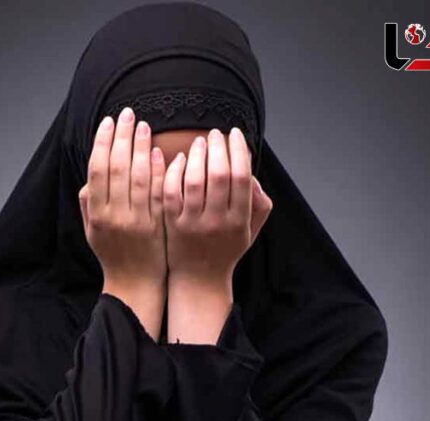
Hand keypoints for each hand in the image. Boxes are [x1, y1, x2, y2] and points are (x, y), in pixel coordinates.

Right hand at [79, 107, 167, 339]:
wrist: (135, 283)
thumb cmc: (113, 254)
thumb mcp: (92, 230)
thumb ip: (89, 202)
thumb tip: (91, 176)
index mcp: (96, 214)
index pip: (97, 170)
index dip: (102, 143)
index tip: (108, 122)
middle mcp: (115, 216)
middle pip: (117, 168)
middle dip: (121, 137)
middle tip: (127, 114)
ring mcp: (137, 220)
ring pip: (138, 176)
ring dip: (140, 148)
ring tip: (143, 125)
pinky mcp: (157, 225)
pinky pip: (157, 192)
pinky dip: (157, 170)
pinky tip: (158, 151)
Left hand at [162, 127, 272, 288]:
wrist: (199, 279)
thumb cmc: (226, 249)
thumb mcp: (251, 229)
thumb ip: (259, 202)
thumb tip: (250, 172)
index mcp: (239, 220)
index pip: (241, 176)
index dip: (238, 150)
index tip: (234, 133)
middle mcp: (217, 222)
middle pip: (219, 174)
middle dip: (218, 147)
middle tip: (215, 133)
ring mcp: (192, 223)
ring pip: (193, 180)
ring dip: (196, 155)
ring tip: (199, 142)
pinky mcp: (171, 225)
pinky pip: (170, 192)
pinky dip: (174, 171)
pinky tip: (178, 159)